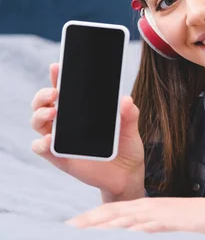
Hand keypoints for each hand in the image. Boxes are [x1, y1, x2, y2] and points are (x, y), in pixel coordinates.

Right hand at [30, 63, 145, 199]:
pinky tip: (49, 140)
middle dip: (43, 94)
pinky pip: (41, 148)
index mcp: (81, 110)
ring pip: (38, 122)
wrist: (127, 173)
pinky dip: (41, 143)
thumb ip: (129, 114)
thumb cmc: (126, 145)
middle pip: (43, 103)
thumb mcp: (131, 127)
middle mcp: (66, 122)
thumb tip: (125, 100)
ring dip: (40, 114)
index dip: (58, 77)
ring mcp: (61, 139)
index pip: (65, 89)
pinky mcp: (59, 157)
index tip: (57, 66)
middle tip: (55, 93)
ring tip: (53, 112)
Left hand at [65, 197, 204, 236]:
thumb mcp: (166, 223)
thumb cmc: (195, 222)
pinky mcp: (168, 225)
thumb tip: (131, 238)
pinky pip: (142, 233)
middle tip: (59, 237)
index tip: (65, 230)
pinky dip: (126, 238)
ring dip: (96, 232)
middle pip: (107, 217)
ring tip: (75, 239)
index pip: (108, 212)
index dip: (84, 221)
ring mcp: (157, 216)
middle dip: (81, 227)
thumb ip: (147, 229)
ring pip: (119, 224)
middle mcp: (146, 208)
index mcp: (145, 206)